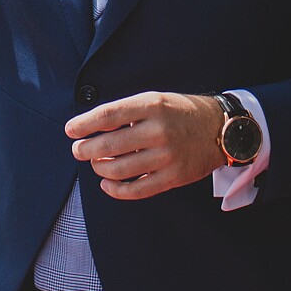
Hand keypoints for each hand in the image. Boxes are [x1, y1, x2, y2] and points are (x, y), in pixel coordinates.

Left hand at [65, 92, 224, 200]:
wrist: (221, 128)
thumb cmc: (181, 112)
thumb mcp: (155, 100)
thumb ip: (127, 112)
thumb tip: (93, 127)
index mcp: (151, 105)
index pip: (108, 115)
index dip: (84, 123)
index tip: (70, 130)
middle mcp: (158, 130)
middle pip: (109, 144)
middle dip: (86, 149)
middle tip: (78, 150)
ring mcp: (166, 155)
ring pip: (119, 169)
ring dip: (100, 168)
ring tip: (96, 163)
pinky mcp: (173, 177)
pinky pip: (137, 189)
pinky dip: (116, 190)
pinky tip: (107, 184)